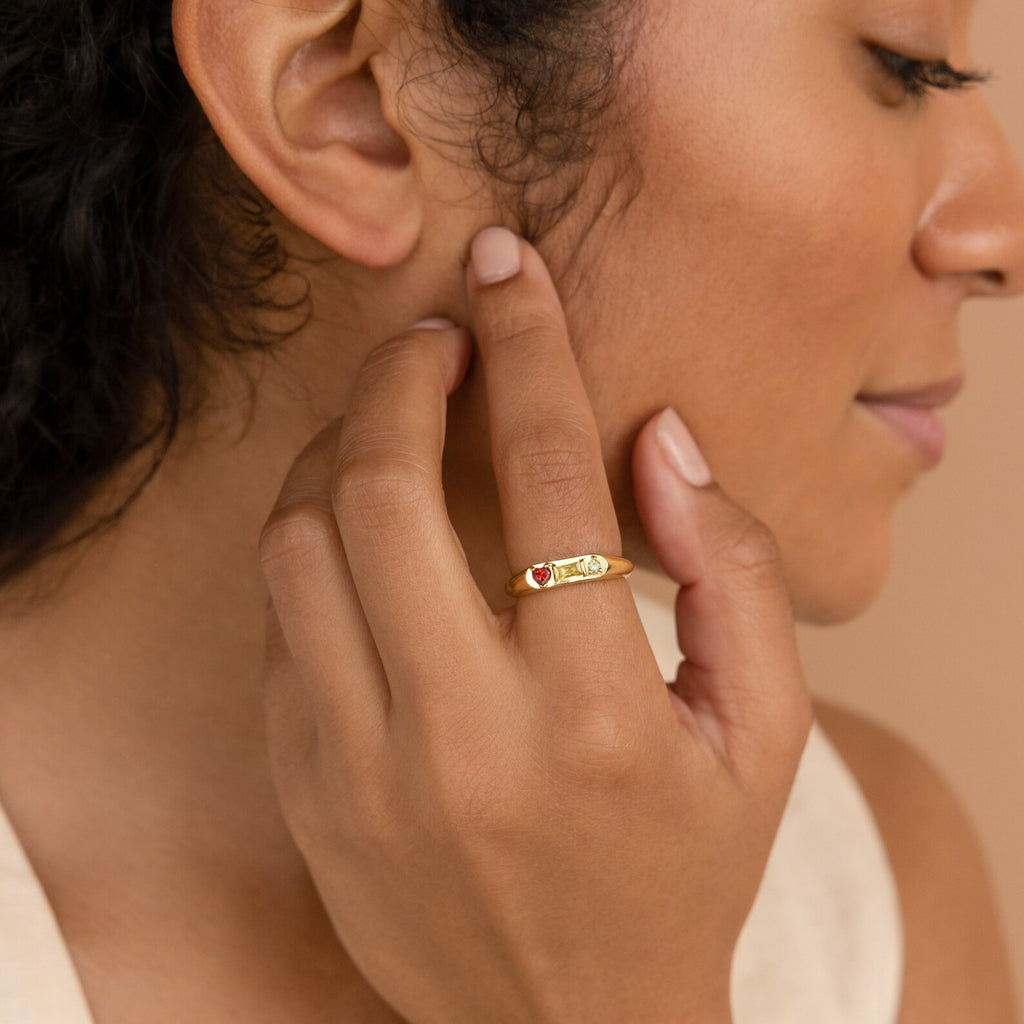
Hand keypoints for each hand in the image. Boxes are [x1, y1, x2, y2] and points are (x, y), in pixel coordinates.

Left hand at [260, 228, 811, 1023]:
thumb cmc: (681, 877)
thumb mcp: (766, 734)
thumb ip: (739, 574)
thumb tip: (661, 441)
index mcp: (597, 716)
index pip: (549, 478)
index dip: (530, 348)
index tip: (512, 270)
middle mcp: (464, 738)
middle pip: (384, 492)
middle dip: (402, 376)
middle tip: (435, 333)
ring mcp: (361, 769)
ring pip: (302, 545)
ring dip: (339, 447)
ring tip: (390, 413)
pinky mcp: (306, 788)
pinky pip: (283, 620)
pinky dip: (312, 539)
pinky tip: (358, 517)